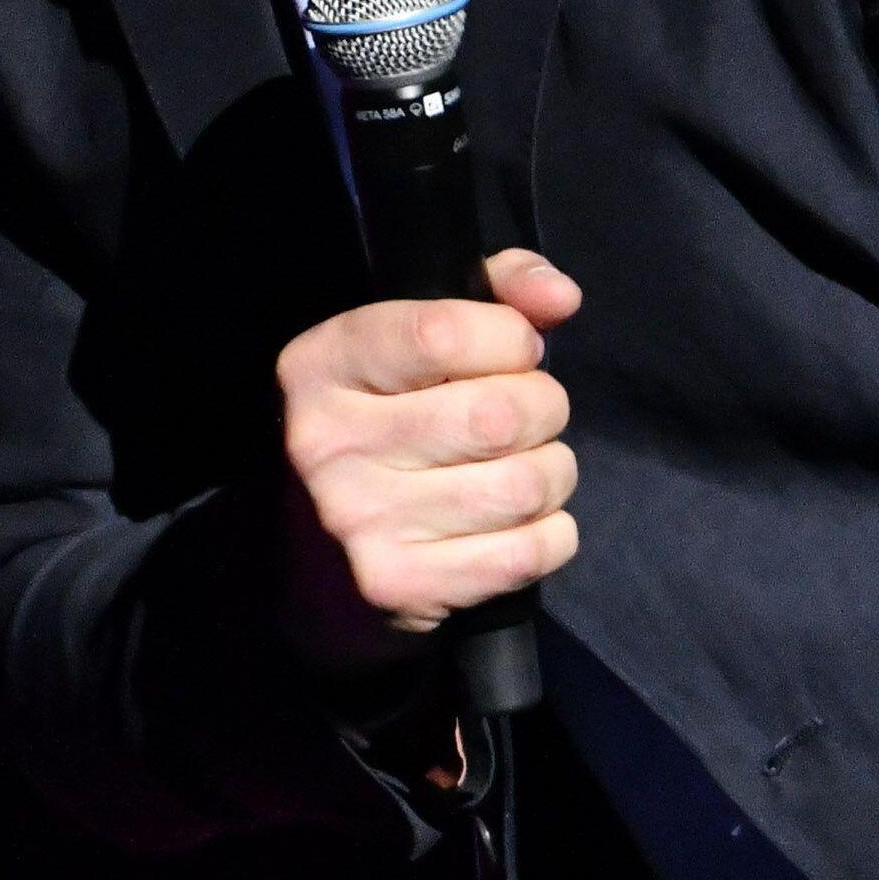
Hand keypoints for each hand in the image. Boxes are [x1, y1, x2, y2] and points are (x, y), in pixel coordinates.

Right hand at [274, 249, 580, 667]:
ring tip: (526, 470)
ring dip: (552, 473)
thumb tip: (559, 296)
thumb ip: (494, 292)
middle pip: (499, 416)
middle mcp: (329, 444)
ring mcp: (361, 522)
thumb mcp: (414, 342)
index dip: (510, 338)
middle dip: (544, 409)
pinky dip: (551, 534)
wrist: (319, 562)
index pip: (442, 333)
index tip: (514, 351)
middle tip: (528, 418)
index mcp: (321, 367)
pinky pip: (528, 551)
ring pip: (524, 485)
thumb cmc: (387, 426)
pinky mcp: (401, 587)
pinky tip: (521, 524)